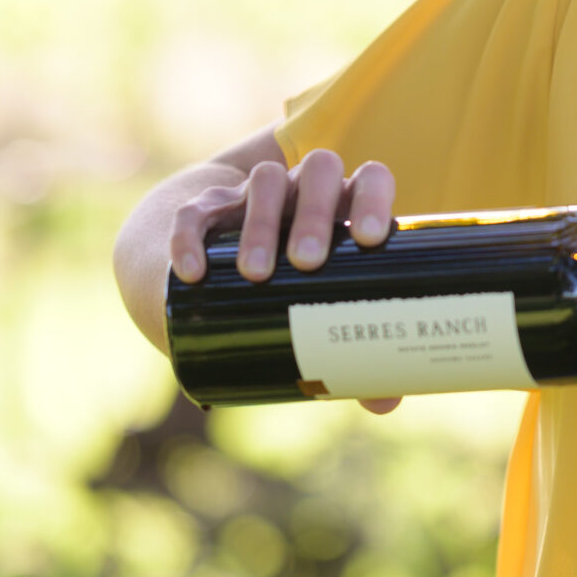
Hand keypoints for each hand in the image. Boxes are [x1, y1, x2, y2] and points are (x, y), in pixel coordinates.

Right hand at [167, 150, 401, 413]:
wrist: (217, 273)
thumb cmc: (294, 295)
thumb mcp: (320, 317)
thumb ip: (354, 354)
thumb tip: (385, 405)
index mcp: (345, 207)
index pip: (369, 179)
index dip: (372, 197)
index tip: (370, 238)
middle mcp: (304, 190)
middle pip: (317, 172)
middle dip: (313, 214)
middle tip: (306, 263)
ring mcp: (255, 194)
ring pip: (264, 183)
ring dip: (260, 225)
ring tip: (255, 275)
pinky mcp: (206, 210)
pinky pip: (196, 212)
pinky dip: (191, 238)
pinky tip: (192, 273)